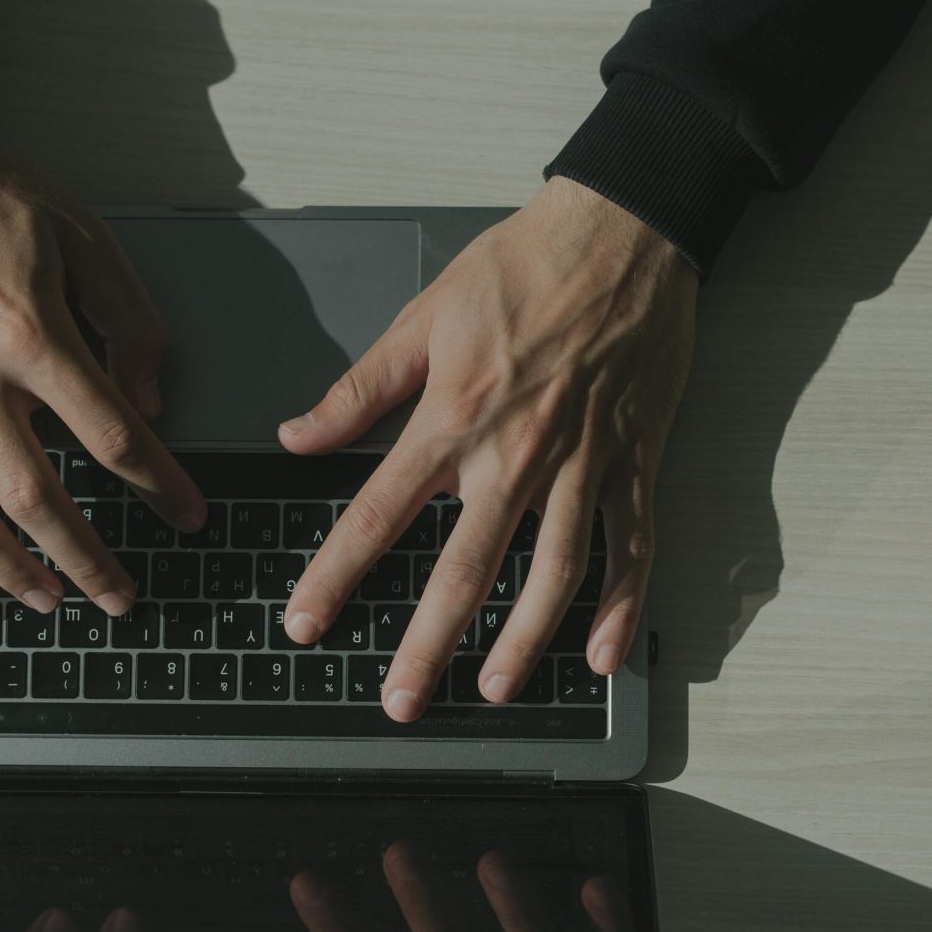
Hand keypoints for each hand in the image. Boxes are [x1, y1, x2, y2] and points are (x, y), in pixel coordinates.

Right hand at [0, 132, 205, 619]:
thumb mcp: (83, 237)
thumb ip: (129, 323)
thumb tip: (150, 402)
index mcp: (30, 335)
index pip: (111, 436)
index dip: (159, 486)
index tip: (188, 517)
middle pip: (36, 496)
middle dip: (87, 557)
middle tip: (123, 594)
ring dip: (9, 569)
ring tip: (51, 602)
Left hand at [277, 177, 695, 719]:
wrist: (624, 229)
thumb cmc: (523, 266)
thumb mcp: (422, 317)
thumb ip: (358, 390)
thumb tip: (296, 436)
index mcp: (453, 418)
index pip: (378, 515)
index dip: (334, 576)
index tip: (305, 622)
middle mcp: (516, 453)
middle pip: (464, 569)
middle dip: (426, 644)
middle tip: (401, 702)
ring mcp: (582, 462)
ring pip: (552, 573)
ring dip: (523, 640)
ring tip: (493, 688)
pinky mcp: (634, 461)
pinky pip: (631, 546)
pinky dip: (621, 605)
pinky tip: (602, 655)